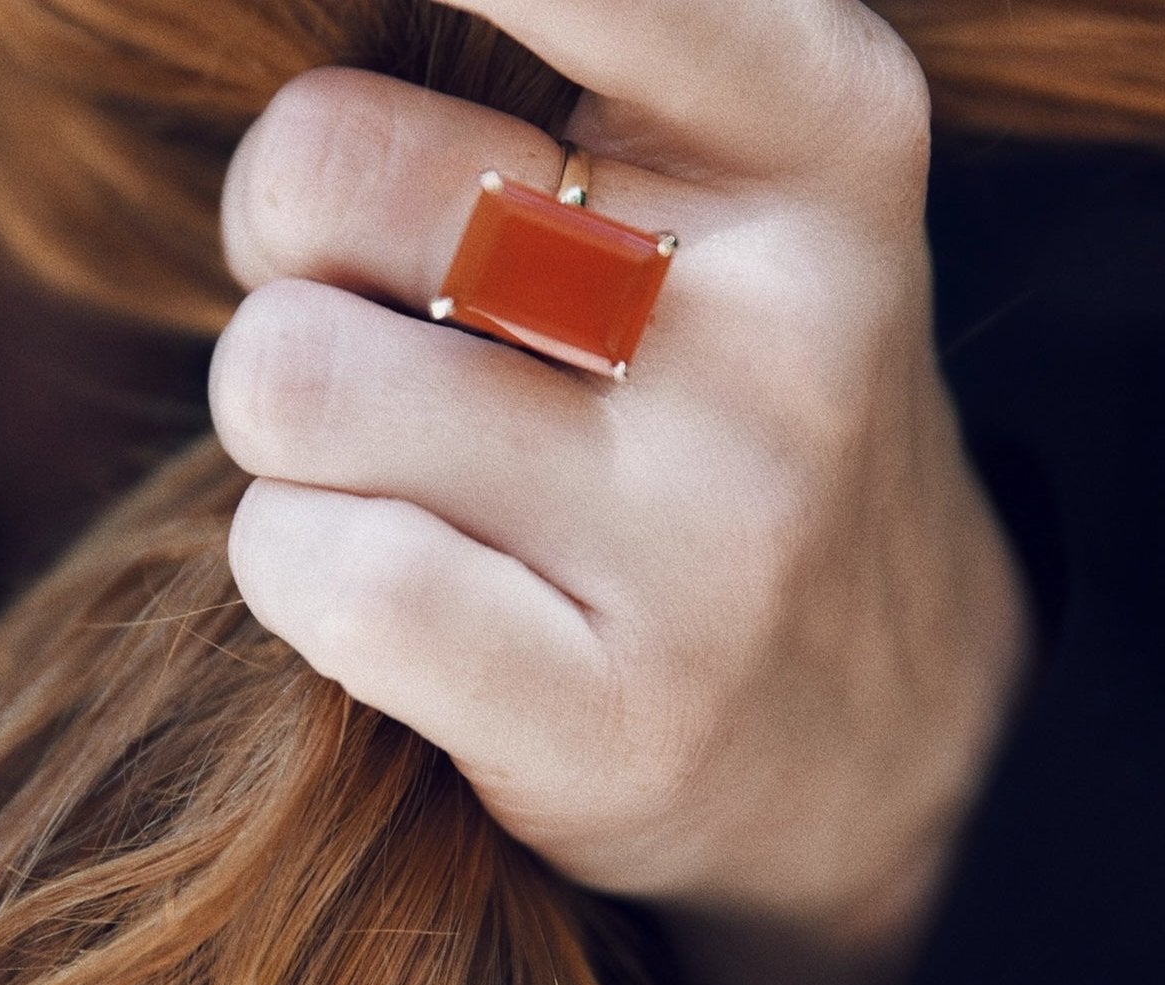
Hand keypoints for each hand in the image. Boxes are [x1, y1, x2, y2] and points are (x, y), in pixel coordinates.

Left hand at [212, 1, 1029, 955]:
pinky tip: (372, 578)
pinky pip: (322, 572)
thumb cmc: (729, 424)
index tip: (418, 94)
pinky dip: (288, 563)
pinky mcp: (611, 719)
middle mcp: (784, 332)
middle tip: (370, 315)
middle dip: (283, 245)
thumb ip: (582, 61)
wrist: (884, 736)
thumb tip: (292, 74)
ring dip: (281, 429)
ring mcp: (706, 543)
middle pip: (320, 166)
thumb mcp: (739, 192)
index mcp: (824, 132)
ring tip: (384, 461)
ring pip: (289, 383)